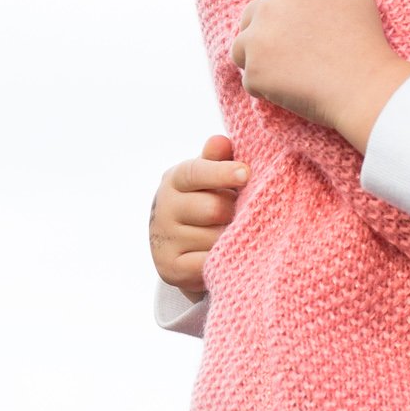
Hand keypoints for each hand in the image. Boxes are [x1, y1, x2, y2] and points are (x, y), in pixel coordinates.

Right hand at [151, 135, 245, 300]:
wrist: (186, 247)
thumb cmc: (208, 200)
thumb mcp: (213, 178)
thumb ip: (218, 160)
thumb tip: (221, 141)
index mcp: (175, 179)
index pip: (195, 172)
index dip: (221, 172)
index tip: (246, 173)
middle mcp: (163, 208)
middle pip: (212, 208)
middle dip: (234, 212)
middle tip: (242, 214)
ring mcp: (164, 240)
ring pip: (214, 239)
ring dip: (232, 239)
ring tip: (235, 235)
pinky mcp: (169, 269)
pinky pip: (207, 264)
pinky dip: (222, 261)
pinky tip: (227, 255)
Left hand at [231, 0, 409, 149]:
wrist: (364, 85)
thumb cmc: (363, 37)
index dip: (275, 5)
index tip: (294, 25)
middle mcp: (266, 9)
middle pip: (248, 18)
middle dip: (266, 32)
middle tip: (300, 50)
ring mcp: (257, 41)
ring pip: (242, 48)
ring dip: (260, 58)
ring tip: (293, 68)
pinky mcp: (255, 73)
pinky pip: (249, 79)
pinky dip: (266, 86)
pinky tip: (294, 85)